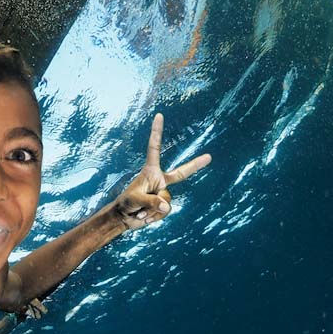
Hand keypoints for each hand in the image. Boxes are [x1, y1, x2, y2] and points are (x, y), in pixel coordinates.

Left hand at [113, 113, 210, 230]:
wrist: (123, 218)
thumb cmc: (126, 204)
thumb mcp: (135, 200)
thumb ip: (151, 202)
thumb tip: (166, 206)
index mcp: (150, 171)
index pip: (154, 148)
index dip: (157, 132)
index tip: (159, 115)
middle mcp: (159, 179)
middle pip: (181, 173)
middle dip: (195, 165)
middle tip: (209, 157)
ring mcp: (163, 192)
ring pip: (167, 202)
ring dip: (152, 210)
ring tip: (140, 211)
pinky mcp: (164, 205)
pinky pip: (166, 212)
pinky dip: (154, 217)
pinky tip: (144, 217)